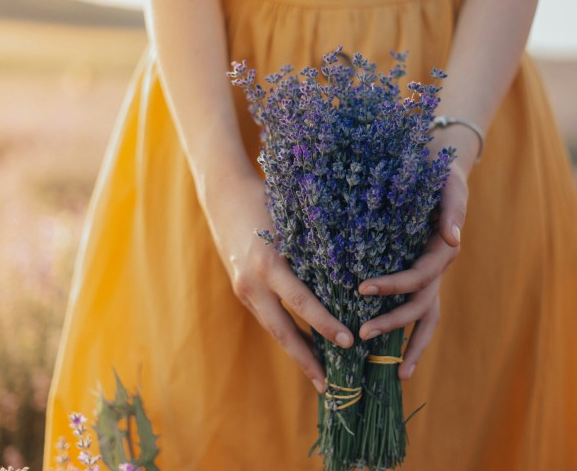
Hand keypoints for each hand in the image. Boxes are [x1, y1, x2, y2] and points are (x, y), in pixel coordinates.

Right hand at [209, 174, 352, 393]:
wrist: (222, 194)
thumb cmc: (267, 198)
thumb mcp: (291, 220)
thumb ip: (314, 246)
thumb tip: (353, 271)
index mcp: (269, 263)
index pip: (301, 301)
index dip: (324, 324)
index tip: (348, 341)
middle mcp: (253, 282)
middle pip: (283, 330)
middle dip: (307, 359)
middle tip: (331, 383)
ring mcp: (244, 289)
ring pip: (275, 329)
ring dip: (298, 353)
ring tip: (321, 378)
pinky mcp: (243, 290)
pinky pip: (269, 318)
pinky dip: (289, 334)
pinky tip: (308, 349)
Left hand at [356, 142, 471, 379]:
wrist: (440, 171)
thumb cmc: (440, 175)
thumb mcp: (450, 185)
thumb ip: (453, 208)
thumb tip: (454, 238)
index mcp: (441, 250)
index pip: (419, 275)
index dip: (394, 284)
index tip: (362, 287)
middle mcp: (438, 270)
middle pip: (420, 305)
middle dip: (393, 322)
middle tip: (363, 334)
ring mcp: (432, 279)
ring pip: (425, 319)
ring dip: (410, 346)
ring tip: (398, 375)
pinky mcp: (421, 280)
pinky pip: (419, 315)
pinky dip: (410, 339)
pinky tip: (394, 362)